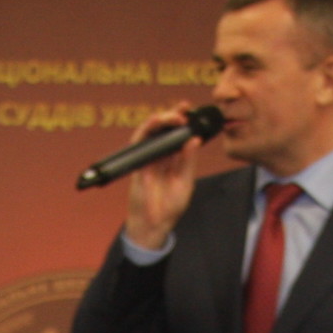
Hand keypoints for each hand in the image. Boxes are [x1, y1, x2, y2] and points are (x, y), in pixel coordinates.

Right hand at [122, 106, 207, 251]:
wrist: (153, 224)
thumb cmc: (170, 207)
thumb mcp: (185, 183)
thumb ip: (188, 161)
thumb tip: (194, 140)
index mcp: (176, 159)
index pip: (180, 135)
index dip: (186, 121)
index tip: (193, 111)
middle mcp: (162, 155)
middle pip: (166, 128)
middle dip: (174, 115)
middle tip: (184, 109)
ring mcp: (149, 157)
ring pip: (153, 131)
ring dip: (162, 119)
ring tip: (173, 116)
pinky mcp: (137, 161)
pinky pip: (139, 141)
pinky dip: (146, 129)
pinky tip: (155, 121)